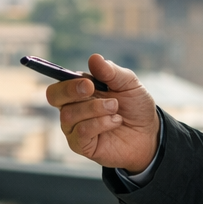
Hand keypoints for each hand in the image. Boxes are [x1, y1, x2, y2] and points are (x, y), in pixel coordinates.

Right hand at [44, 55, 159, 172]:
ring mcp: (75, 127)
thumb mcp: (128, 84)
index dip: (69, 82)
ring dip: (95, 109)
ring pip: (69, 114)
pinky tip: (115, 121)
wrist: (149, 133)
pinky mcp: (81, 144)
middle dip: (71, 91)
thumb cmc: (135, 106)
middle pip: (53, 96)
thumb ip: (110, 71)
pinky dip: (100, 124)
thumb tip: (94, 58)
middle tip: (92, 90)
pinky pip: (81, 132)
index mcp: (80, 90)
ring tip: (115, 109)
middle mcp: (72, 107)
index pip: (60, 83)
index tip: (89, 83)